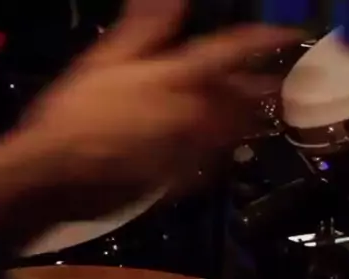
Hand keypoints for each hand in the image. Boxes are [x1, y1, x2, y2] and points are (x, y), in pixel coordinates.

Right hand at [21, 0, 301, 217]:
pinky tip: (225, 153)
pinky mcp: (176, 180)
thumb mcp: (105, 59)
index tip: (289, 34)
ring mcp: (187, 151)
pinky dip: (223, 154)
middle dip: (263, 87)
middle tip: (282, 81)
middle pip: (240, 99)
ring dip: (249, 121)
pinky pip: (210, 165)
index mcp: (175, 78)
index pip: (230, 53)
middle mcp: (191, 115)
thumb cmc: (76, 111)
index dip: (264, 40)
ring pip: (231, 133)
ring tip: (263, 114)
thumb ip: (146, 28)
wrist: (58, 173)